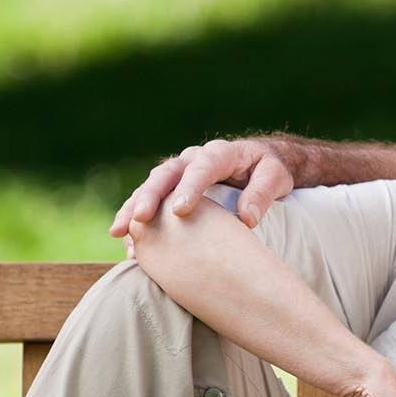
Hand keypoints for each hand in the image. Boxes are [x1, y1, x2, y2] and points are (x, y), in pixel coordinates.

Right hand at [110, 139, 296, 237]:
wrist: (259, 166)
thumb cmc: (269, 171)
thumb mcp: (276, 177)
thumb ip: (263, 193)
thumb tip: (247, 218)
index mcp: (220, 153)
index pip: (203, 166)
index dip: (190, 187)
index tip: (180, 211)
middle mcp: (193, 160)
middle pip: (166, 174)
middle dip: (150, 196)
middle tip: (140, 219)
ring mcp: (179, 175)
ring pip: (151, 188)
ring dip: (133, 208)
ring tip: (119, 232)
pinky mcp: (171, 191)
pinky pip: (150, 203)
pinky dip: (137, 221)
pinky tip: (128, 243)